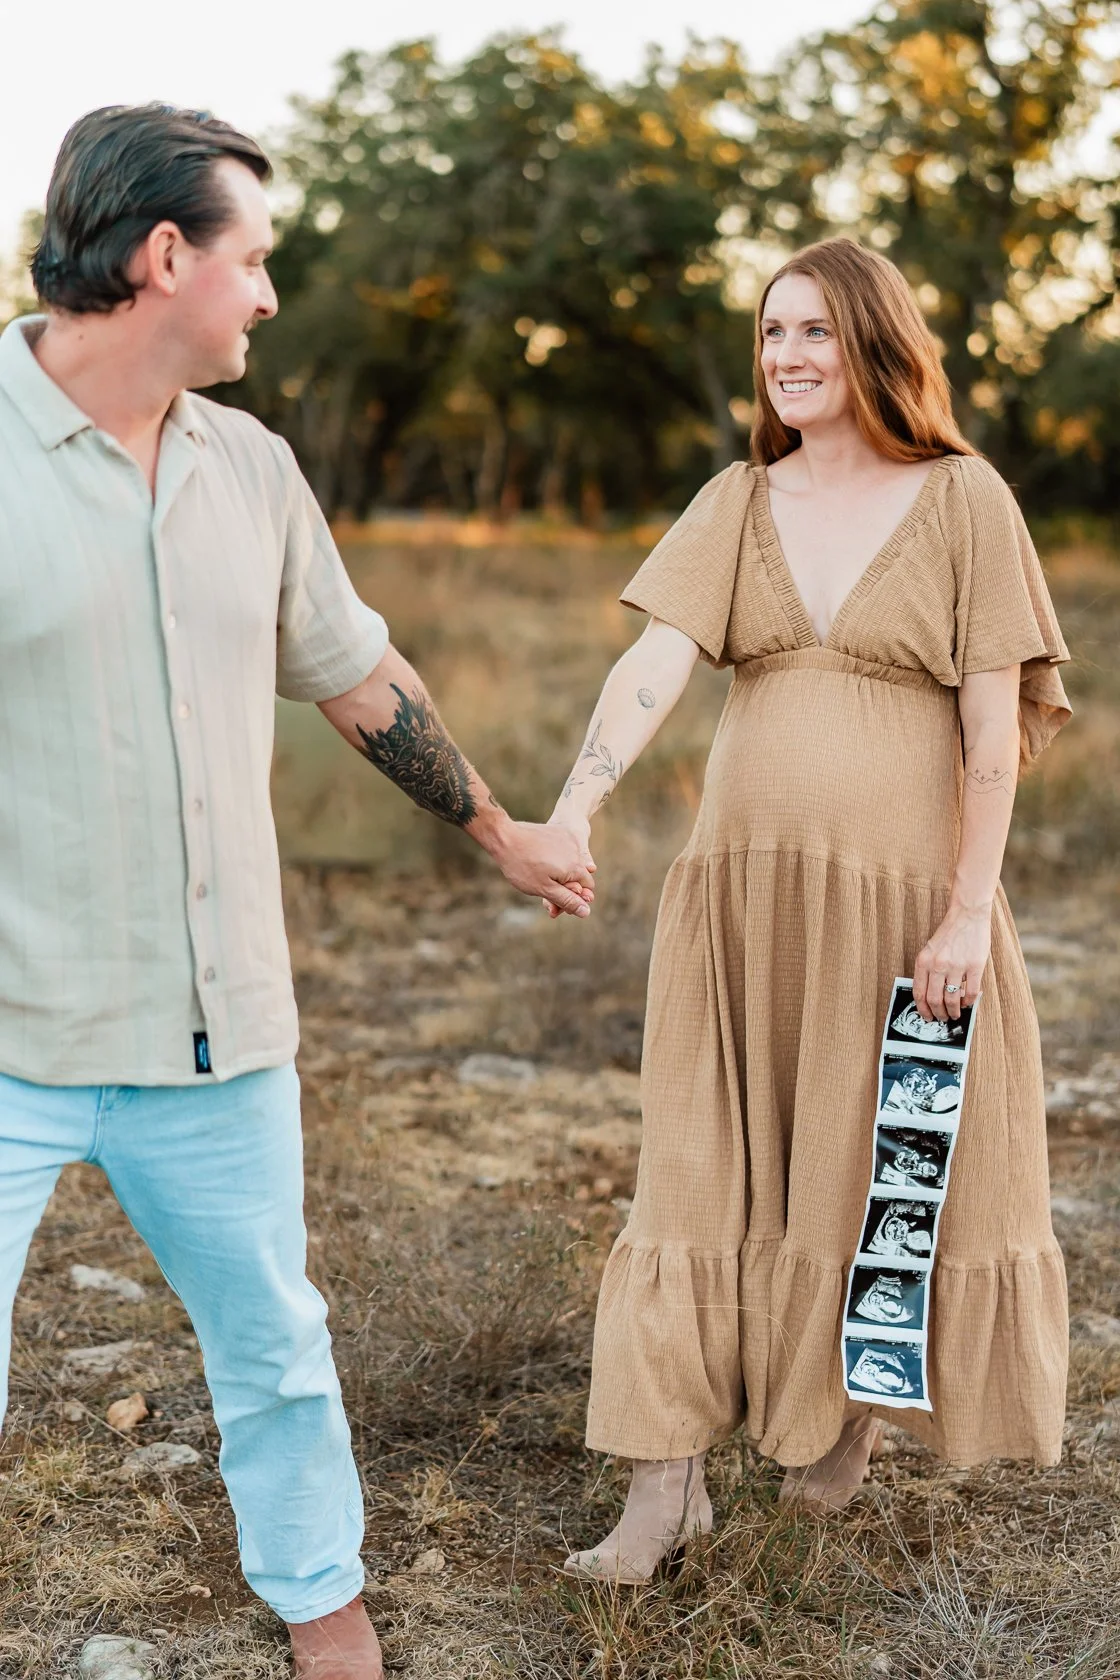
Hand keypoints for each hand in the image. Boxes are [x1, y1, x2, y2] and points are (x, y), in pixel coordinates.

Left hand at [492, 818, 595, 917]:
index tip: (555, 899)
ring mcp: (567, 839)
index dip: (574, 897)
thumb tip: (586, 912)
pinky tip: (538, 860)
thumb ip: (567, 900)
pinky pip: (563, 850)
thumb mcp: (545, 889)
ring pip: (570, 862)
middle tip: (543, 887)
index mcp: (575, 867)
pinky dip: (555, 858)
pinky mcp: (557, 832)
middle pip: (579, 875)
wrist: (505, 837)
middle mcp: (576, 851)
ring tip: (538, 872)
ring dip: (560, 871)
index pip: (588, 887)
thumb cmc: (523, 866)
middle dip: (566, 884)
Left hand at [913, 904, 989, 1020]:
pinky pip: (971, 992)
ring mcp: (957, 966)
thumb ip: (928, 971)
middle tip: (942, 1018)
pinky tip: (968, 1004)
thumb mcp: (930, 950)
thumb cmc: (949, 934)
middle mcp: (938, 965)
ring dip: (953, 1012)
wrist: (967, 916)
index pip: (919, 993)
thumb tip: (930, 997)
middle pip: (934, 1000)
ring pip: (952, 999)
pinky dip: (969, 1003)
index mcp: (923, 961)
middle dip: (938, 1014)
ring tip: (955, 1015)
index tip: (927, 1017)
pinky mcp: (974, 966)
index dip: (923, 1009)